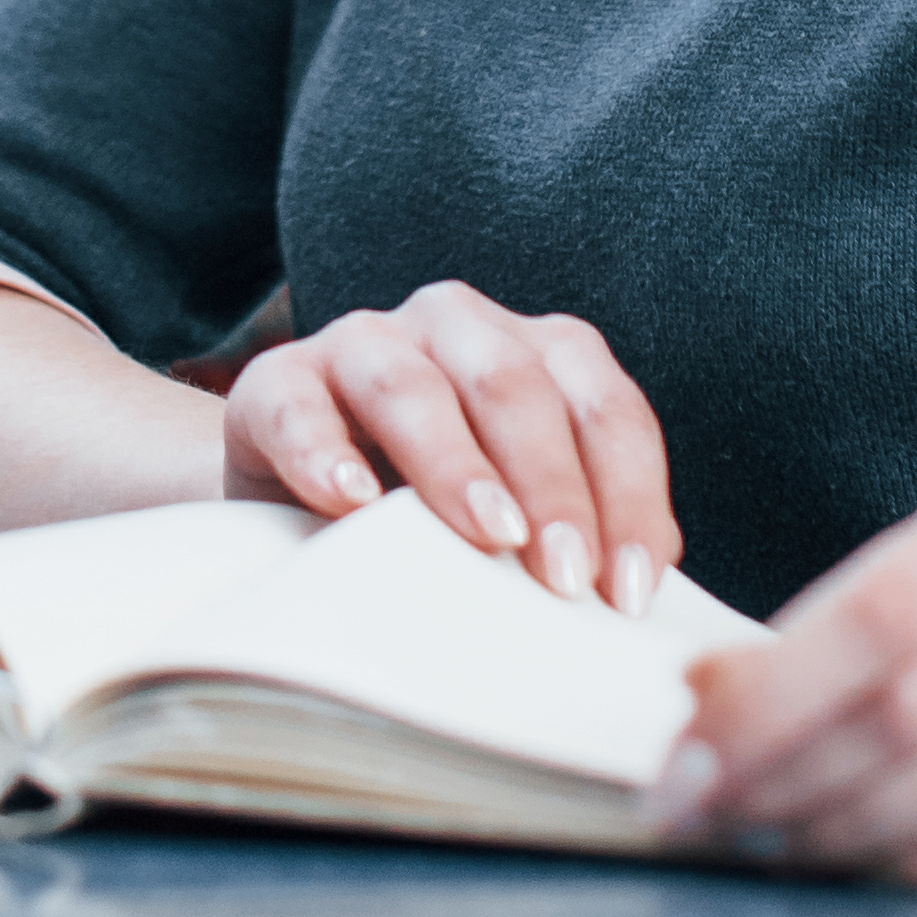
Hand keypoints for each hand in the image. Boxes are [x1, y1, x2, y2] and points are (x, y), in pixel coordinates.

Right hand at [220, 279, 681, 617]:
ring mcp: (361, 342)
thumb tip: (642, 587)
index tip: (629, 590)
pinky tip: (350, 505)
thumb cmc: (434, 516)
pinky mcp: (275, 380)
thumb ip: (580, 530)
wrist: (296, 501)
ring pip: (412, 383)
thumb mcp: (517, 515)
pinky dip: (324, 450)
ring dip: (456, 463)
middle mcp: (454, 325)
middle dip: (551, 485)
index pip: (603, 407)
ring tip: (487, 536)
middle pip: (515, 385)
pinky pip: (297, 402)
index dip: (628, 494)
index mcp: (533, 350)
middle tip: (566, 578)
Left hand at [655, 469, 916, 889]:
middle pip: (916, 701)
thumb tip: (698, 692)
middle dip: (789, 773)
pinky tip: (881, 872)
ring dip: (852, 827)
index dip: (769, 694)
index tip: (685, 761)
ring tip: (782, 846)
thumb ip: (828, 640)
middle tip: (712, 820)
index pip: (882, 607)